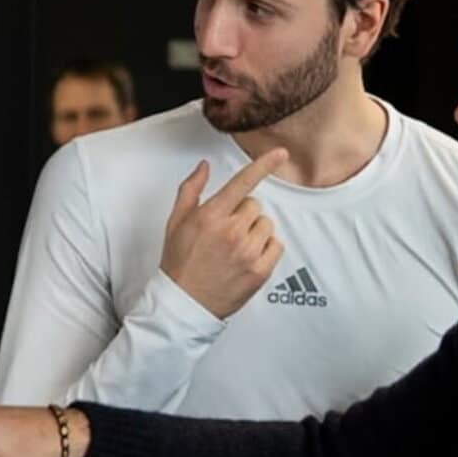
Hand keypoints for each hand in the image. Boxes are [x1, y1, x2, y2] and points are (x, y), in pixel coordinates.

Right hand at [159, 148, 287, 317]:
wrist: (184, 303)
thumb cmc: (179, 262)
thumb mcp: (176, 222)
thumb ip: (191, 190)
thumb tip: (204, 167)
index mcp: (210, 216)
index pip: (243, 182)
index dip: (264, 164)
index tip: (280, 153)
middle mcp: (231, 232)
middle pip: (255, 205)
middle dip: (243, 214)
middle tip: (226, 232)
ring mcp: (247, 252)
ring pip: (266, 224)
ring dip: (255, 231)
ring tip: (235, 248)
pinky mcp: (259, 271)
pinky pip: (276, 245)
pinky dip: (265, 249)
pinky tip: (247, 258)